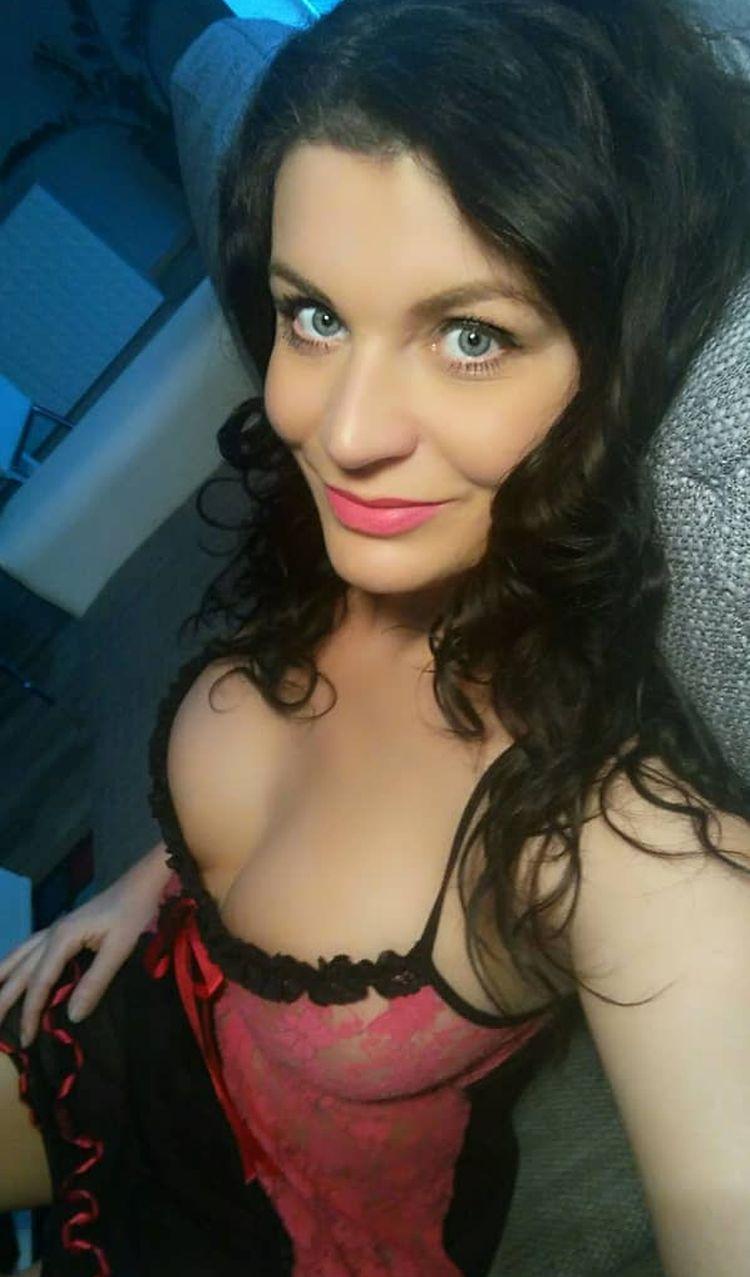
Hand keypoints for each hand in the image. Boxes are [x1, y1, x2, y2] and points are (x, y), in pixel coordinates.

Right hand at [0, 843, 170, 1046]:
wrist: (142, 884)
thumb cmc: (134, 914)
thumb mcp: (119, 949)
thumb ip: (95, 982)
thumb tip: (71, 1017)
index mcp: (62, 939)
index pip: (38, 983)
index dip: (29, 1013)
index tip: (26, 1039)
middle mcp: (51, 933)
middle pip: (19, 970)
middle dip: (3, 999)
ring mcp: (54, 928)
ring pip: (18, 955)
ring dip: (1, 977)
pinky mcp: (62, 928)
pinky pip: (28, 948)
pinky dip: (14, 962)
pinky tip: (11, 970)